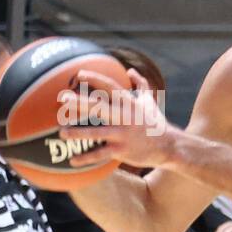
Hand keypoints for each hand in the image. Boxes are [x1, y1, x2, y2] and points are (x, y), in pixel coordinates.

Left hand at [59, 68, 177, 169]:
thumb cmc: (156, 123)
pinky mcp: (122, 151)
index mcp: (129, 103)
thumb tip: (130, 70)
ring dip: (77, 133)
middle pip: (98, 107)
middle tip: (62, 99)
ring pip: (96, 133)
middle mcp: (124, 117)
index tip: (78, 74)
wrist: (169, 146)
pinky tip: (72, 161)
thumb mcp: (150, 102)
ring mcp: (122, 134)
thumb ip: (140, 84)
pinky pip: (100, 154)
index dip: (94, 79)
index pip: (109, 87)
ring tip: (62, 132)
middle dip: (79, 102)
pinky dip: (86, 158)